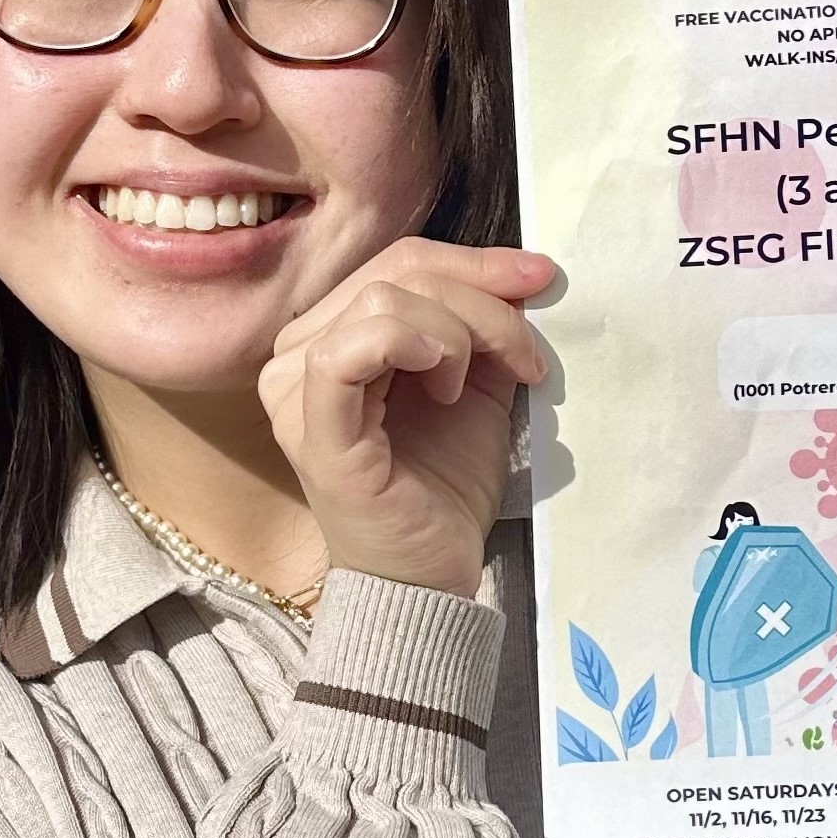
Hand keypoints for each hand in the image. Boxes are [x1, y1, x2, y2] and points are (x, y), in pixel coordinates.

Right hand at [259, 239, 554, 598]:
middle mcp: (297, 355)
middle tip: (525, 357)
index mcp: (331, 334)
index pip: (401, 262)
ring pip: (381, 302)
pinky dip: (410, 347)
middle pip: (397, 274)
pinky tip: (444, 385)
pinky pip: (346, 353)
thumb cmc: (444, 483)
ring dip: (454, 334)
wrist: (431, 575)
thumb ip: (484, 324)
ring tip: (468, 388)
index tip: (541, 280)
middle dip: (480, 302)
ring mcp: (295, 393)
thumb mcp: (477, 383)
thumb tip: (524, 272)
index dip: (477, 262)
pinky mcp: (312, 432)